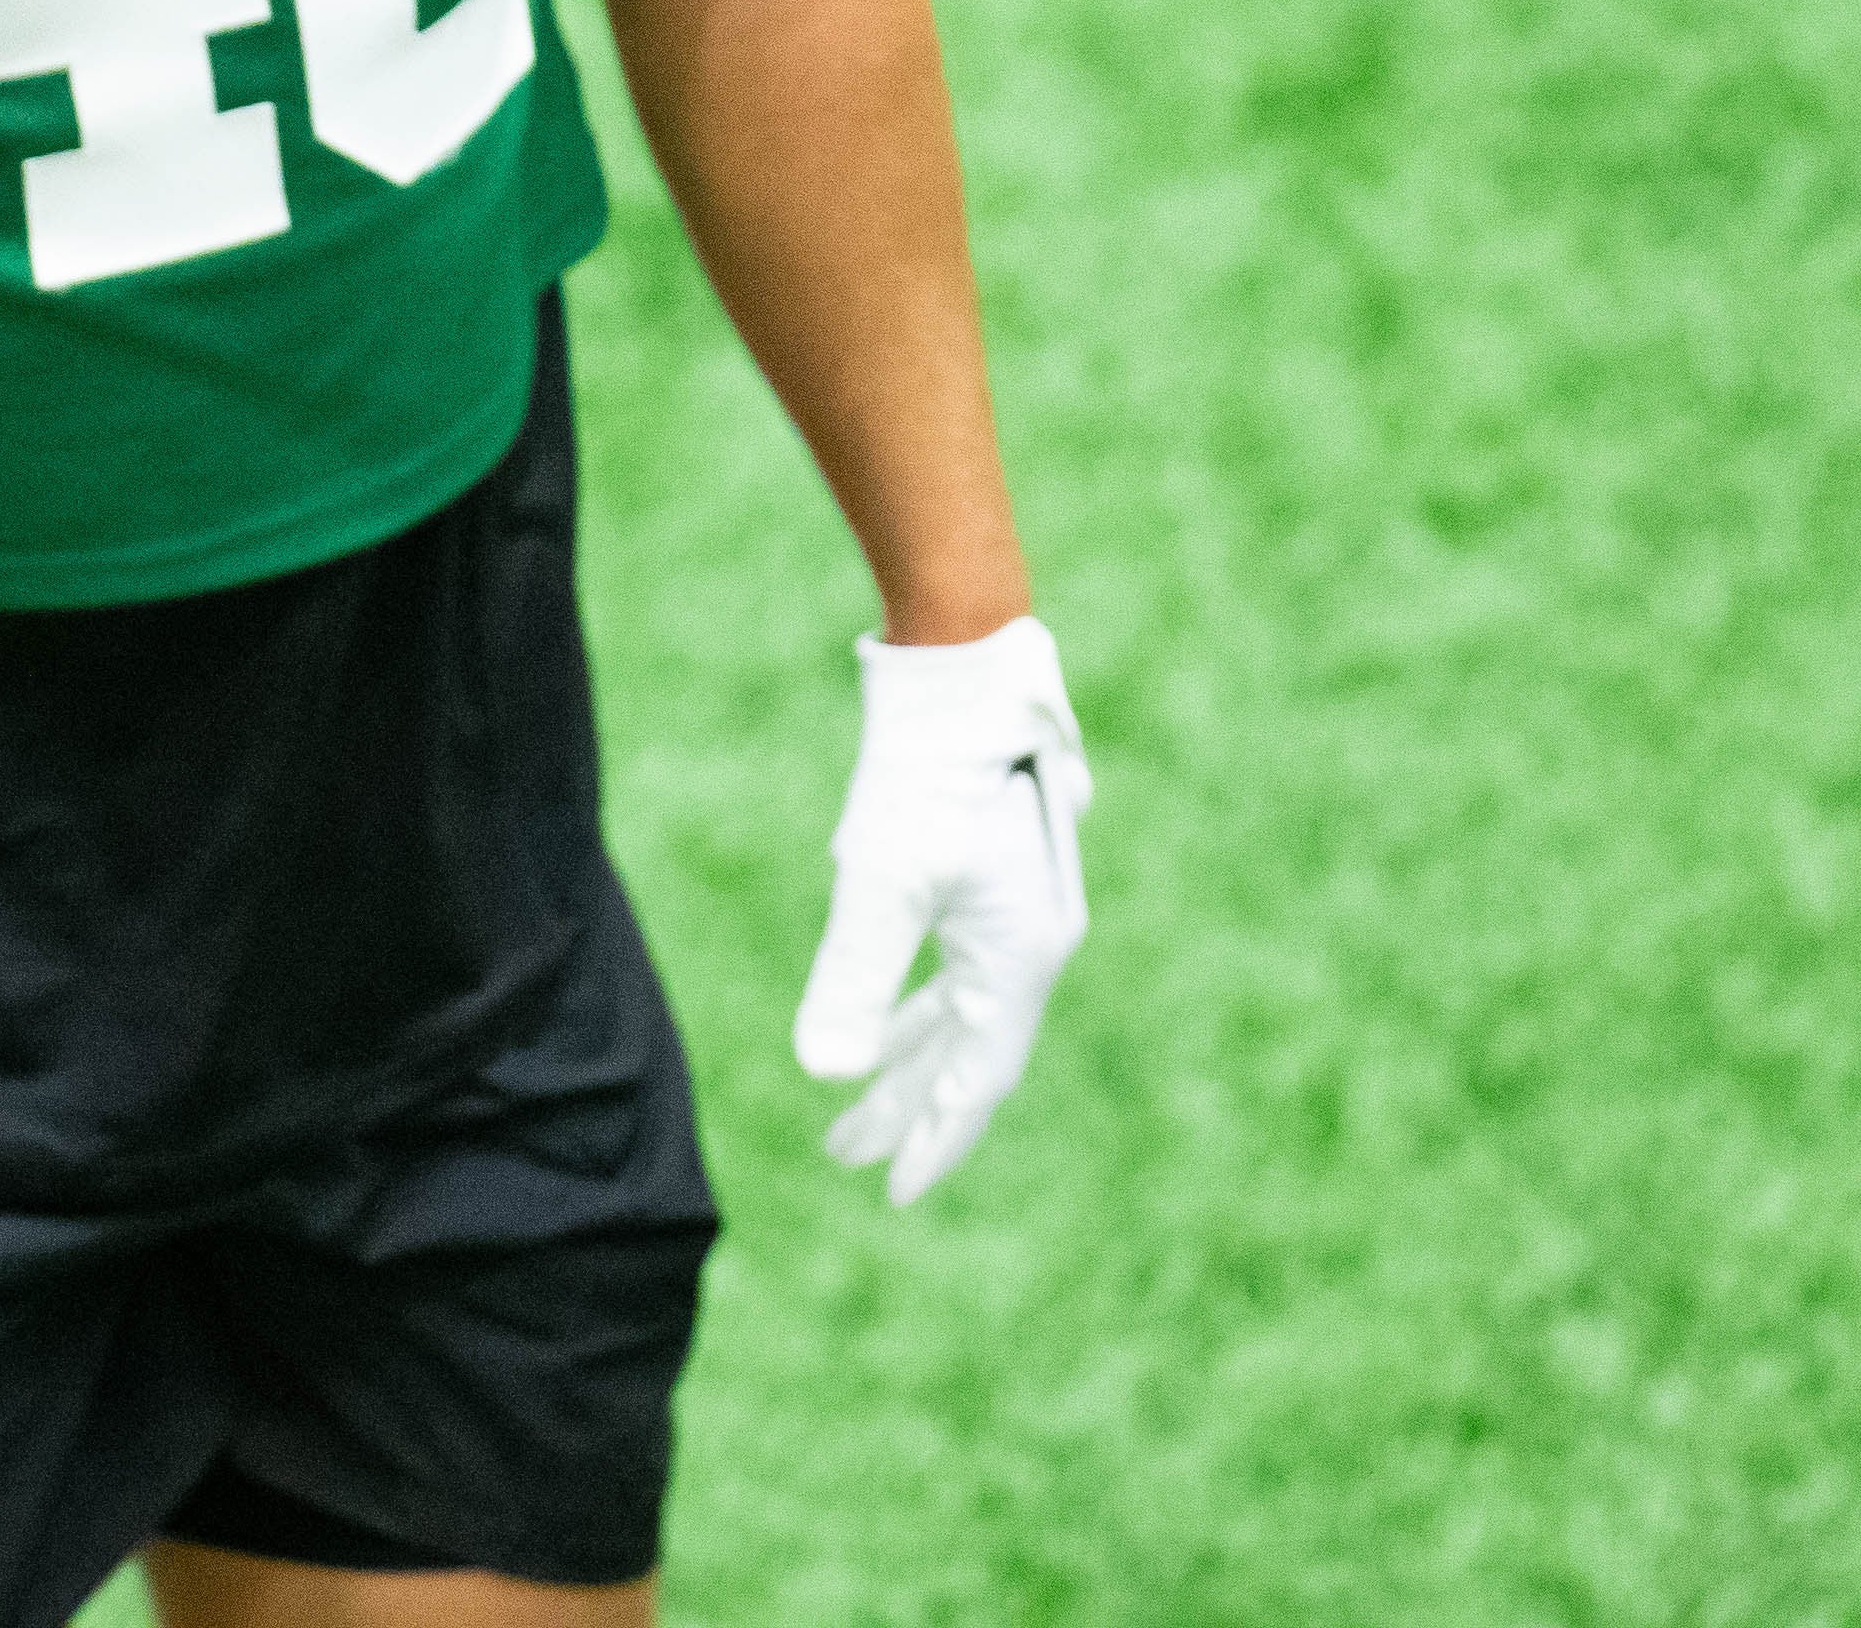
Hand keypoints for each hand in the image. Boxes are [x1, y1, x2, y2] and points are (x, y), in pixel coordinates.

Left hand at [788, 613, 1091, 1205]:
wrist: (968, 666)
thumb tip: (827, 1073)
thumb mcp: (882, 878)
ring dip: (908, 1057)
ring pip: (960, 1010)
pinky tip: (884, 1014)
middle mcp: (1033, 942)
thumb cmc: (930, 771)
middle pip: (967, 1053)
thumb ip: (856, 978)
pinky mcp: (994, 874)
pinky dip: (919, 1002)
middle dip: (906, 1109)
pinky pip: (958, 966)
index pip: (978, 1079)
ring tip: (853, 1106)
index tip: (892, 1193)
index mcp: (1021, 957)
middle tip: (845, 1157)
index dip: (935, 1138)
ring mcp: (1019, 908)